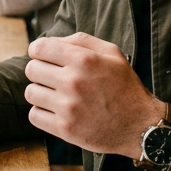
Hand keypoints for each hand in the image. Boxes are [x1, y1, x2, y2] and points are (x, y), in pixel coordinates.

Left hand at [24, 33, 166, 158]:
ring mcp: (68, 107)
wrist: (139, 126)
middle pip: (31, 70)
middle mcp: (73, 81)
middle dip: (40, 71)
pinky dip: (42, 113)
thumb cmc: (124, 86)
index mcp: (84, 60)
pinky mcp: (64, 129)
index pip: (39, 48)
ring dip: (40, 92)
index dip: (38, 51)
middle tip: (53, 77)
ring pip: (30, 93)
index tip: (43, 57)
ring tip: (56, 95)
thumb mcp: (112, 53)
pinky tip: (56, 110)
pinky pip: (34, 115)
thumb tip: (51, 41)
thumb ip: (81, 41)